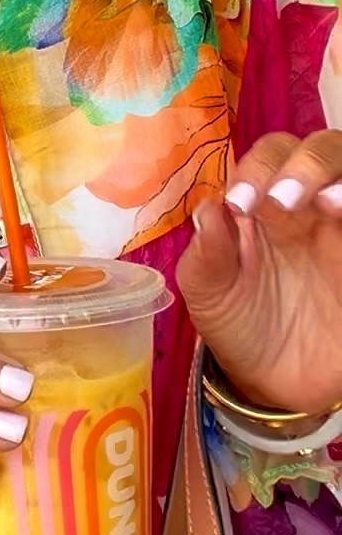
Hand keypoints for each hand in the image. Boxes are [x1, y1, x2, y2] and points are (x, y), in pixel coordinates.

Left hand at [176, 130, 341, 414]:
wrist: (279, 383)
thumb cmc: (239, 322)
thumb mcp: (209, 293)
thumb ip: (206, 253)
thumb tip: (208, 209)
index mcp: (267, 200)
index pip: (271, 155)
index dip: (258, 168)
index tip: (239, 206)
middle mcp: (313, 204)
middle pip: (324, 150)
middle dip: (306, 164)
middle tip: (282, 202)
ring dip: (340, 177)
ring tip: (328, 204)